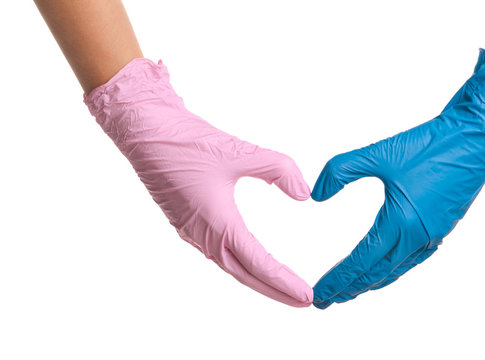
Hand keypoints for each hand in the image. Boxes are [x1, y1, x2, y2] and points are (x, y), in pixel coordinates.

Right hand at [84, 58, 312, 306]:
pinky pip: (217, 252)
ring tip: (281, 285)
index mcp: (216, 223)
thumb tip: (303, 193)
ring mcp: (191, 229)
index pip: (257, 262)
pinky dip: (239, 262)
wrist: (143, 129)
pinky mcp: (186, 220)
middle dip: (274, 289)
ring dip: (257, 277)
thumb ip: (276, 169)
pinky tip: (248, 257)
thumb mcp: (238, 151)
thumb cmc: (184, 141)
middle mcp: (202, 233)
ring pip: (230, 264)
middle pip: (244, 273)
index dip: (283, 281)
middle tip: (302, 300)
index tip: (306, 295)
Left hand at [311, 49, 484, 308]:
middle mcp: (418, 236)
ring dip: (371, 283)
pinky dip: (393, 270)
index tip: (319, 294)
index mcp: (401, 222)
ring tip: (351, 291)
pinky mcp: (442, 228)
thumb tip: (316, 194)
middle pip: (377, 274)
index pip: (361, 261)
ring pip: (396, 270)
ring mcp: (433, 235)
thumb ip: (341, 170)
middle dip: (349, 289)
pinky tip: (386, 268)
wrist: (477, 137)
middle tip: (326, 302)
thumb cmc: (432, 144)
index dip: (338, 279)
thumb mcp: (380, 152)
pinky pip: (412, 259)